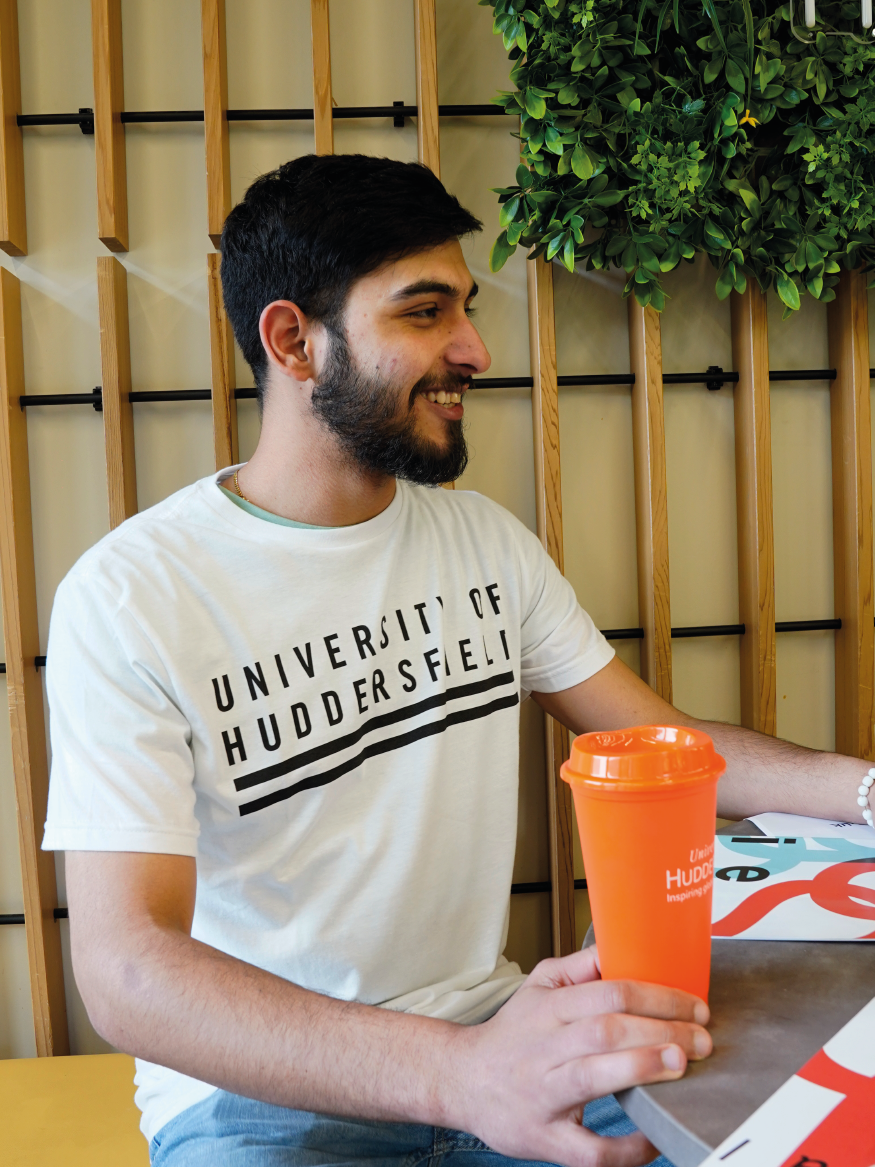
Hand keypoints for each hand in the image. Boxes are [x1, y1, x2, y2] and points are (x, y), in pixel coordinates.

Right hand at [453, 947, 711, 1166]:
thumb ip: (579, 968)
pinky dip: (626, 1148)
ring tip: (680, 1064)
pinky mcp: (545, 1138)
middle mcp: (545, 1048)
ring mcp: (544, 1094)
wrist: (463, 1081)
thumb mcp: (538, 987)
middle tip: (702, 1039)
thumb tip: (621, 945)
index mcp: (549, 1009)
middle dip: (660, 1031)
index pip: (608, 992)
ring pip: (594, 1077)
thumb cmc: (513, 1034)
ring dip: (641, 1067)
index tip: (694, 1006)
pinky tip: (654, 1134)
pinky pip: (588, 1150)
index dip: (656, 997)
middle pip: (606, 1030)